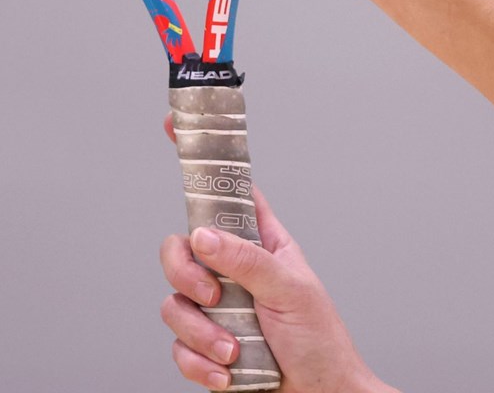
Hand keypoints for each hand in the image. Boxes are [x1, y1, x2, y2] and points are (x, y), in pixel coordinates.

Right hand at [159, 123, 392, 392]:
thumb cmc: (321, 342)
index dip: (202, 162)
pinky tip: (229, 371)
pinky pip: (177, 348)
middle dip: (188, 276)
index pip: (226, 193)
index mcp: (259, 244)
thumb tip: (203, 238)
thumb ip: (247, 261)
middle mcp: (231, 271)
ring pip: (173, 303)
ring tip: (237, 348)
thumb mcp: (292, 291)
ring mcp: (215, 310)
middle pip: (178, 249)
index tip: (172, 126)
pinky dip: (201, 364)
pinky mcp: (204, 348)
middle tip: (218, 297)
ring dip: (204, 333)